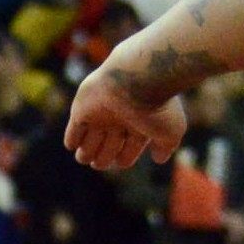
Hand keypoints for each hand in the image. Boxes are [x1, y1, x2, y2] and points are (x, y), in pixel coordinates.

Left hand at [64, 64, 190, 171]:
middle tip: (98, 165)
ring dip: (87, 151)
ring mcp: (101, 112)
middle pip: (109, 143)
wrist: (136, 78)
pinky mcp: (82, 108)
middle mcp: (120, 117)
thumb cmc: (157, 105)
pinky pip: (75, 128)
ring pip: (91, 138)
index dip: (124, 157)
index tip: (121, 162)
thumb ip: (166, 146)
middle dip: (103, 157)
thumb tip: (159, 159)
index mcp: (140, 122)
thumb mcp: (172, 130)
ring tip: (83, 159)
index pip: (130, 146)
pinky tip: (72, 146)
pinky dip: (72, 139)